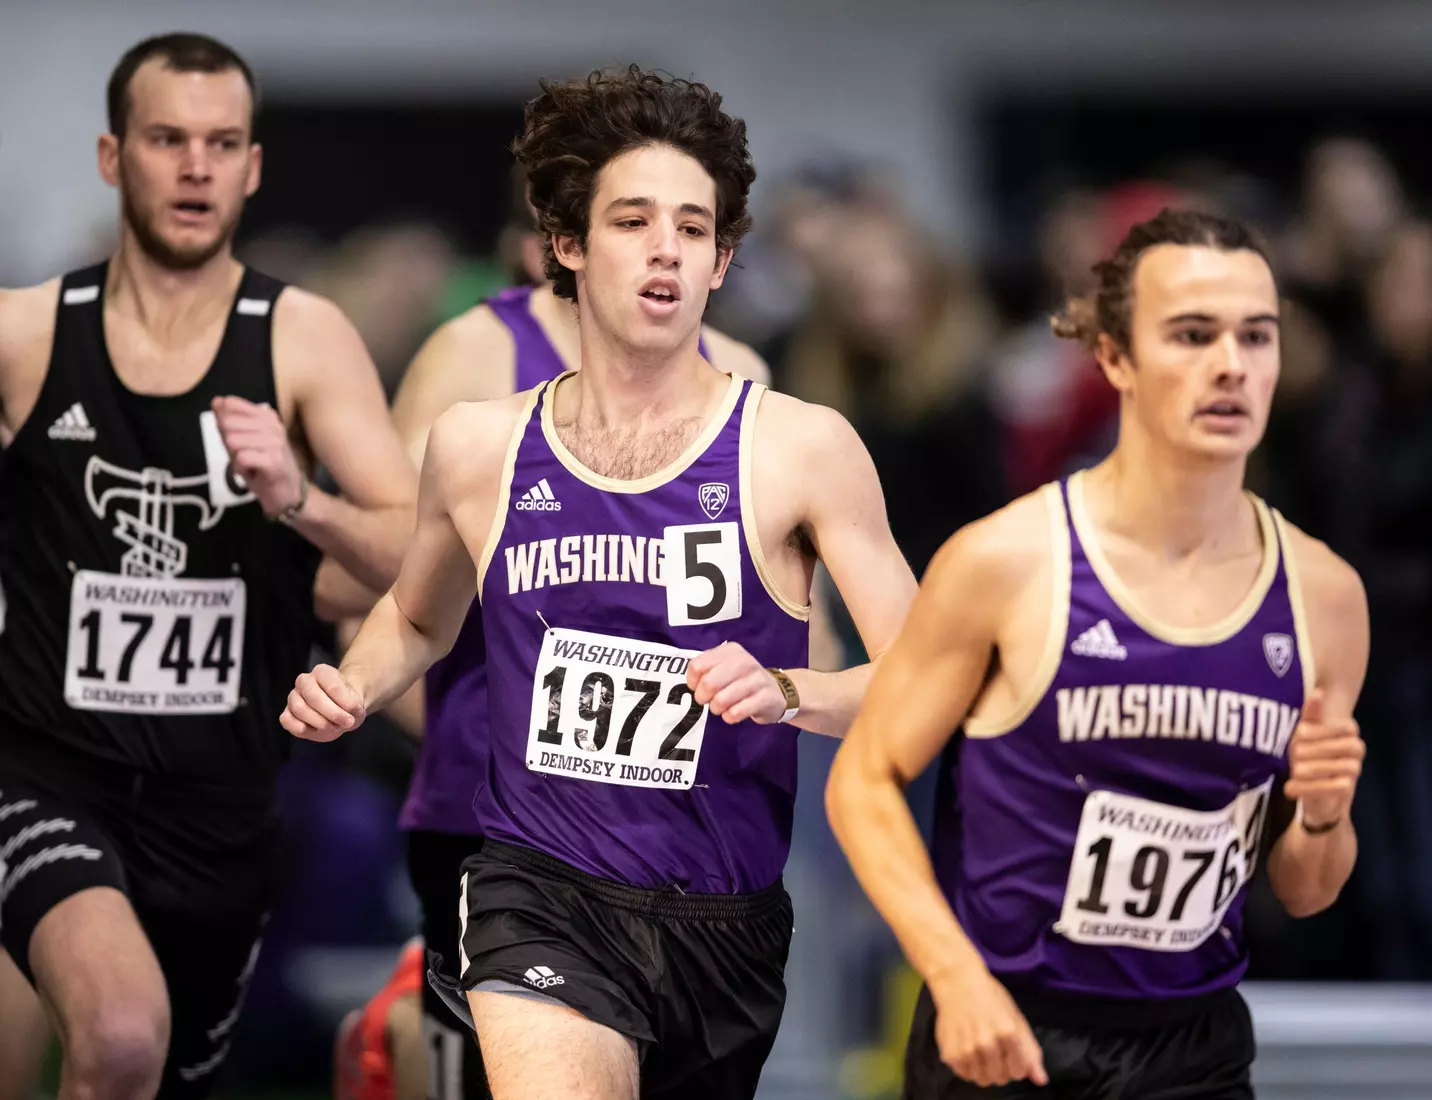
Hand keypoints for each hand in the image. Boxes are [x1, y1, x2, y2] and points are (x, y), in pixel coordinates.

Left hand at [211, 395, 304, 517]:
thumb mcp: (242, 442)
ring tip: (250, 464)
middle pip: (228, 424)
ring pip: (233, 441)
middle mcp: (273, 425)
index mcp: (267, 416)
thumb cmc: (264, 467)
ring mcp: (275, 442)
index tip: (237, 439)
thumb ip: (229, 422)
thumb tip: (216, 401)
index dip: (223, 423)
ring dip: (236, 458)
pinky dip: (241, 469)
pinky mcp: (274, 461)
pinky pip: (241, 458)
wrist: (288, 493)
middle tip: (244, 455)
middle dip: (229, 444)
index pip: (231, 405)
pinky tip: (252, 472)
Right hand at [281, 664, 367, 740]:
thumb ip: (352, 706)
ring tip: (333, 726)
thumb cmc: (347, 704)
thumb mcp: (356, 703)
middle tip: (346, 722)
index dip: (344, 701)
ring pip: (299, 708)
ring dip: (320, 722)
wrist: (340, 713)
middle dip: (332, 713)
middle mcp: (304, 681)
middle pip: (313, 696)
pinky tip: (316, 730)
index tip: (354, 711)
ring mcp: (293, 697)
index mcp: (322, 672)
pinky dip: (302, 729)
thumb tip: (345, 717)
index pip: (332, 685)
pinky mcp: (286, 714)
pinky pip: (287, 721)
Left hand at [686, 642, 785, 724]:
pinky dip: (730, 717)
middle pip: (708, 683)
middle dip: (703, 697)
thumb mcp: (725, 668)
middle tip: (708, 701)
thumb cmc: (743, 681)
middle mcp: (744, 661)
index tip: (698, 687)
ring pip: (721, 700)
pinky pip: (735, 713)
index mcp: (731, 651)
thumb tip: (692, 685)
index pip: (697, 666)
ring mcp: (756, 680)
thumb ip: (706, 671)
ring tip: (722, 707)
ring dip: (717, 709)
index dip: (693, 682)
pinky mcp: (764, 698)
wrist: (777, 692)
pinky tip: (734, 712)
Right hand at [929, 966, 1047, 1087]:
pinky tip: (967, 1049)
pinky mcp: (950, 1053)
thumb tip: (1041, 1080)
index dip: (1016, 1065)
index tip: (1010, 1053)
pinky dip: (968, 1067)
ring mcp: (966, 1049)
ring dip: (983, 1069)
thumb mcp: (1016, 1018)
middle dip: (1000, 1068)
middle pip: (1000, 1078)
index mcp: (1007, 1033)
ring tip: (980, 1050)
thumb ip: (1030, 1051)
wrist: (957, 982)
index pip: (1018, 1072)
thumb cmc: (990, 998)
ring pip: (982, 1080)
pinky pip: (965, 1075)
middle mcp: (986, 1043)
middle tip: (994, 1050)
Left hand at [1284, 689, 1363, 828]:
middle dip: (1317, 749)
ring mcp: (1355, 772)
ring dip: (1314, 769)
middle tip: (1294, 754)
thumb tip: (1318, 693)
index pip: (1346, 726)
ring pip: (1342, 767)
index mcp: (1348, 733)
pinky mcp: (1347, 792)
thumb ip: (1311, 716)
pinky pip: (1336, 787)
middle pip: (1346, 746)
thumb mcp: (1303, 735)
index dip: (1323, 729)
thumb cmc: (1307, 756)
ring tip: (1295, 771)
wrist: (1310, 793)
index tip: (1300, 732)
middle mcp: (1356, 751)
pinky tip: (1291, 787)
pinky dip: (1311, 788)